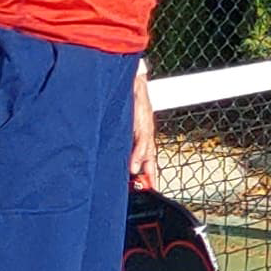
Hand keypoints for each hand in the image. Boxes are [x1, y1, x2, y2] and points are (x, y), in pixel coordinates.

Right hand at [130, 69, 156, 191]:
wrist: (133, 82)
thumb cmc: (129, 102)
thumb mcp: (127, 122)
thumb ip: (126, 137)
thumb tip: (120, 152)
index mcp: (144, 134)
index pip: (148, 156)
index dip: (149, 172)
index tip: (150, 187)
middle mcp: (146, 132)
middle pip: (150, 156)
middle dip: (150, 173)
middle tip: (150, 188)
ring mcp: (144, 127)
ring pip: (146, 150)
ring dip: (143, 165)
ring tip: (139, 178)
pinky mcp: (141, 121)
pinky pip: (140, 140)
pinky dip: (137, 153)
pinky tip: (134, 165)